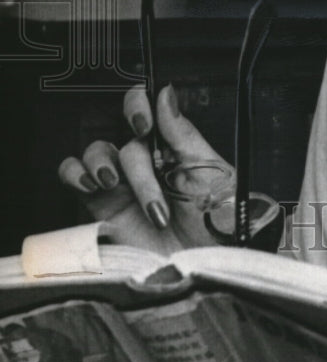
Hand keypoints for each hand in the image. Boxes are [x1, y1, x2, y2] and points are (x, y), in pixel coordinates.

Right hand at [58, 83, 230, 253]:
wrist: (203, 266)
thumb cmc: (217, 221)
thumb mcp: (210, 172)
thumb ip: (184, 133)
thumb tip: (166, 94)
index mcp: (176, 147)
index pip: (149, 110)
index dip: (138, 107)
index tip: (143, 125)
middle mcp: (148, 161)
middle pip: (124, 137)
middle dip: (137, 162)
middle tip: (145, 173)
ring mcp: (123, 183)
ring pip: (97, 152)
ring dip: (101, 163)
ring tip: (114, 184)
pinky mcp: (103, 206)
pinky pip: (75, 178)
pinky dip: (74, 173)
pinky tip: (91, 184)